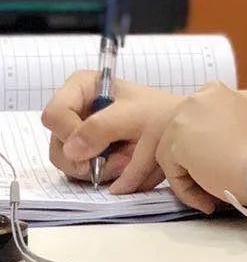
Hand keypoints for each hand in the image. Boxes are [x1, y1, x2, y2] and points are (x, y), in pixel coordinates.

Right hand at [41, 72, 183, 192]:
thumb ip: (102, 127)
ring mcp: (78, 136)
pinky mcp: (86, 155)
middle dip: (89, 159)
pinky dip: (104, 174)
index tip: (96, 145)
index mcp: (82, 87)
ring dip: (99, 169)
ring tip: (128, 161)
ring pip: (69, 164)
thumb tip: (71, 150)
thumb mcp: (134, 114)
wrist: (176, 130)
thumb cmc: (159, 112)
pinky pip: (82, 174)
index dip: (70, 133)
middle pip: (58, 145)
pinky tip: (126, 166)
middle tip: (121, 159)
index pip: (54, 114)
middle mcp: (75, 111)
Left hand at [156, 82, 246, 214]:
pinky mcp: (174, 144)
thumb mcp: (242, 122)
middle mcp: (195, 99)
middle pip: (179, 137)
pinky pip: (173, 174)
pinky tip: (208, 200)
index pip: (194, 122)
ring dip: (189, 179)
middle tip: (209, 185)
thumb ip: (220, 126)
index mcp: (213, 90)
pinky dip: (187, 191)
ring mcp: (182, 120)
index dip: (201, 147)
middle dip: (190, 164)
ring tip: (210, 197)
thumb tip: (204, 146)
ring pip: (172, 156)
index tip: (216, 164)